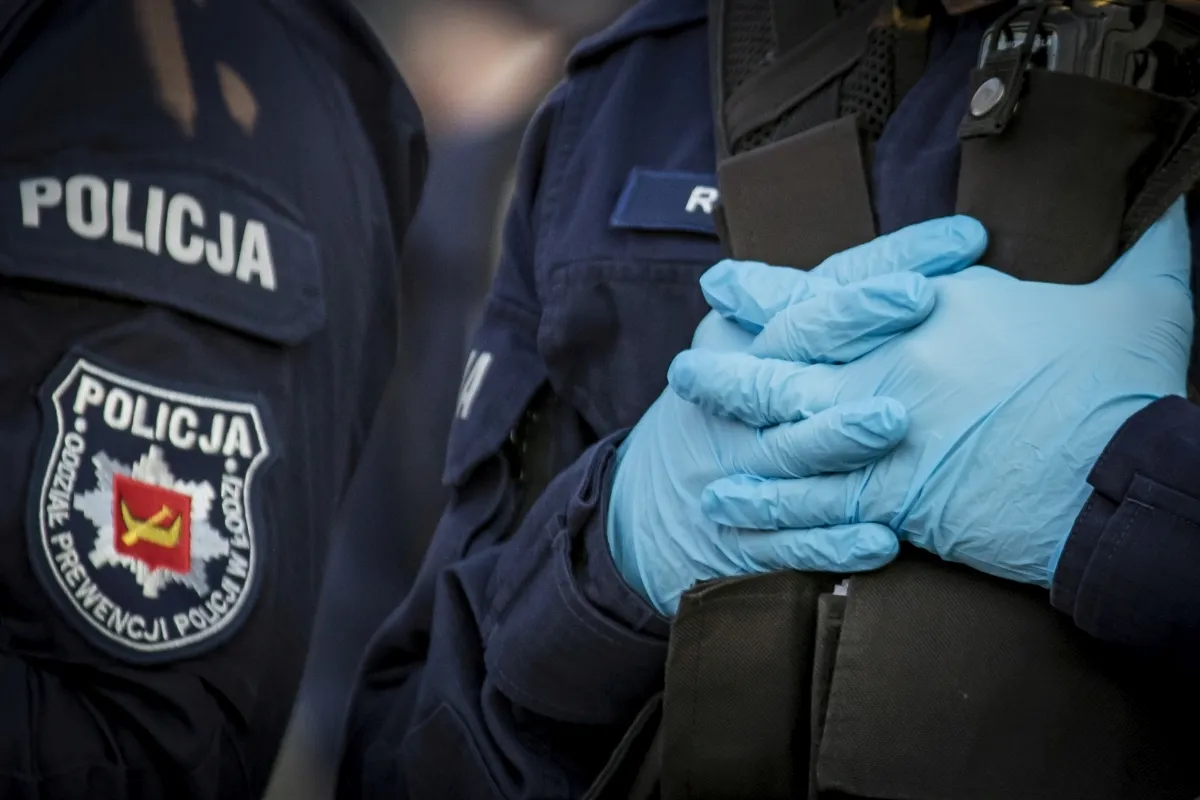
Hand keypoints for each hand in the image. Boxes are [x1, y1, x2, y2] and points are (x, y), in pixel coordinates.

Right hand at [607, 218, 986, 613]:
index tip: (963, 239)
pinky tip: (884, 539)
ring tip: (895, 421)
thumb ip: (827, 305)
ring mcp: (739, 471)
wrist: (654, 507)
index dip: (884, 263)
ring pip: (789, 450)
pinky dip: (833, 542)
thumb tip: (946, 256)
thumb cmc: (735, 408)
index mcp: (744, 341)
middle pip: (793, 351)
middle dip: (852, 322)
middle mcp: (737, 399)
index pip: (816, 291)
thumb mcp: (757, 346)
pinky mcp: (745, 541)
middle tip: (919, 298)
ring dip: (838, 435)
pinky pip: (788, 542)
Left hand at [673, 200, 1192, 587]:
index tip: (727, 284)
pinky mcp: (888, 499)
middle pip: (786, 360)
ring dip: (730, 420)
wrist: (1122, 478)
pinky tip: (728, 500)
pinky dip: (765, 503)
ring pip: (781, 427)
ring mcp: (880, 435)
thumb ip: (1144, 258)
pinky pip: (807, 503)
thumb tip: (1183, 217)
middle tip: (687, 360)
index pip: (831, 292)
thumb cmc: (1121, 389)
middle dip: (731, 360)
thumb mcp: (1137, 306)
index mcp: (931, 313)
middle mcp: (887, 366)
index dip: (771, 290)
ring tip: (691, 421)